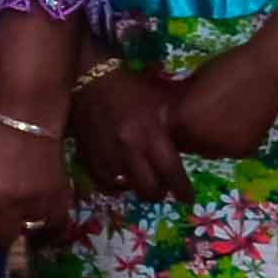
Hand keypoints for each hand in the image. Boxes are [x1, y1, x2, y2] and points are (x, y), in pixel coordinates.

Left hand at [0, 104, 71, 243]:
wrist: (28, 114)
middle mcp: (10, 206)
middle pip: (2, 237)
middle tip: (0, 223)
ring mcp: (36, 203)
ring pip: (29, 232)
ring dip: (25, 227)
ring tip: (23, 219)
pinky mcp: (59, 197)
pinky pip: (56, 223)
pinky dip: (50, 224)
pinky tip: (45, 218)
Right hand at [70, 62, 187, 202]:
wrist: (90, 79)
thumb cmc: (130, 89)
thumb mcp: (159, 103)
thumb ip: (172, 128)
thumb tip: (188, 148)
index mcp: (150, 133)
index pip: (171, 171)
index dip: (182, 189)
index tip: (187, 199)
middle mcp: (130, 149)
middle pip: (149, 188)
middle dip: (160, 193)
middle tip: (164, 189)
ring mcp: (108, 155)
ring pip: (128, 188)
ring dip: (139, 189)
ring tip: (143, 183)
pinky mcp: (89, 157)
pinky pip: (106, 184)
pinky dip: (117, 186)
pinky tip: (123, 179)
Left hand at [163, 49, 277, 167]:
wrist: (269, 70)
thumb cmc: (228, 66)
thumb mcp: (194, 81)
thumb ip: (180, 101)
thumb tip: (167, 109)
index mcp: (181, 121)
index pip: (166, 132)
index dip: (171, 123)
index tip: (176, 113)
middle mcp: (198, 141)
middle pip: (185, 145)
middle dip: (187, 132)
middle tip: (198, 116)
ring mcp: (222, 150)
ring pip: (206, 150)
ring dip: (207, 139)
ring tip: (219, 117)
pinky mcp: (243, 151)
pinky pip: (227, 150)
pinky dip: (228, 140)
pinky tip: (237, 122)